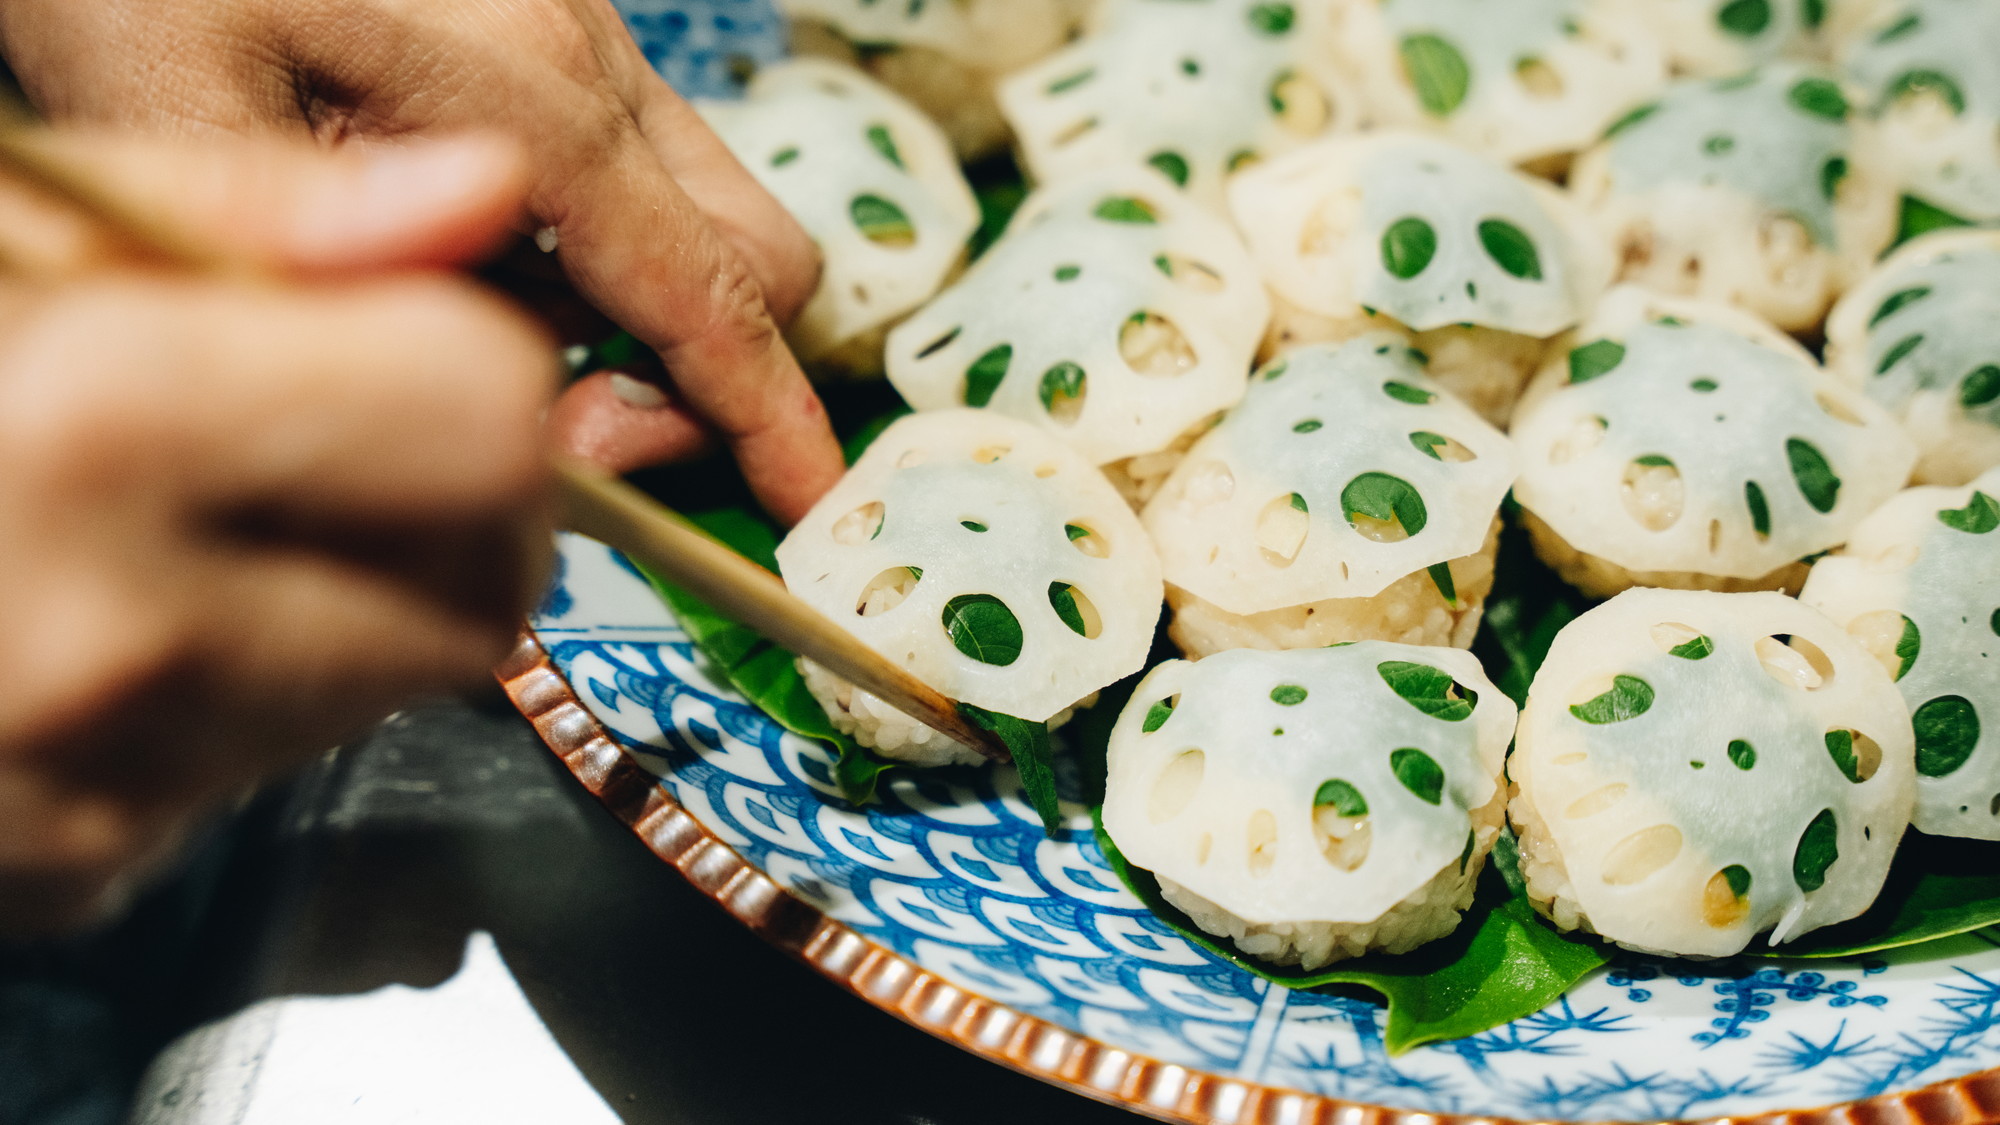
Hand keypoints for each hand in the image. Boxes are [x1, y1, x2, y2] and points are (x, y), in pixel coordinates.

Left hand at [0, 0, 844, 523]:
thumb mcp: (191, 127)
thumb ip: (363, 266)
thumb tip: (524, 377)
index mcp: (530, 89)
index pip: (705, 287)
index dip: (764, 412)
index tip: (801, 502)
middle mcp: (593, 59)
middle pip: (756, 255)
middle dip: (709, 370)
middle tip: (573, 433)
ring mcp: (591, 39)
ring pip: (713, 215)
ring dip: (656, 314)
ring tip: (512, 343)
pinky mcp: (563, 36)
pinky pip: (647, 176)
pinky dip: (610, 256)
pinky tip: (490, 265)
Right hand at [0, 133, 555, 934]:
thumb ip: (256, 205)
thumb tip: (478, 191)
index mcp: (92, 426)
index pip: (487, 426)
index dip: (474, 365)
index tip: (412, 333)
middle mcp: (112, 641)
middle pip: (479, 590)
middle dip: (455, 505)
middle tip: (337, 428)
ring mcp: (96, 788)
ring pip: (389, 688)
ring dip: (356, 595)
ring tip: (186, 511)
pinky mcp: (79, 873)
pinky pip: (264, 768)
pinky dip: (246, 687)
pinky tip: (118, 610)